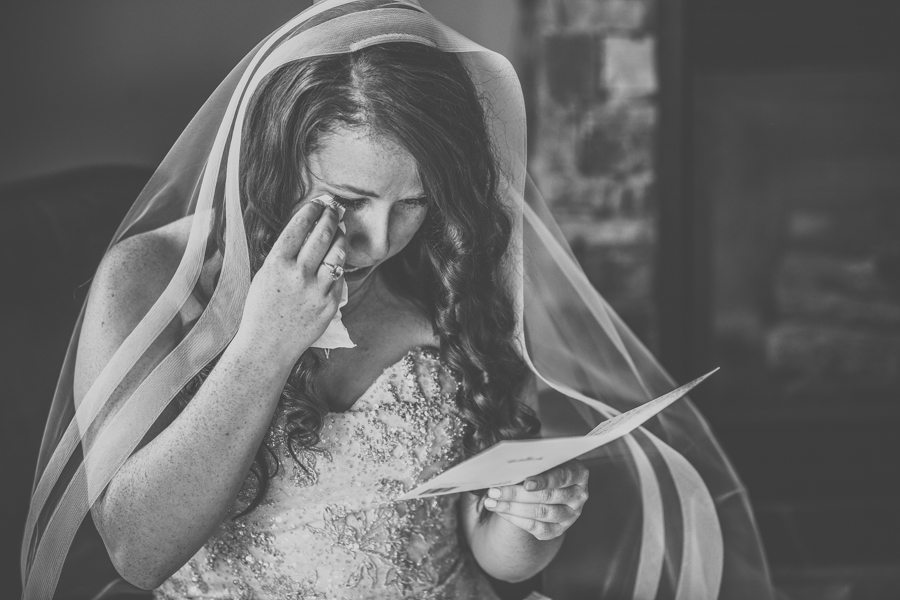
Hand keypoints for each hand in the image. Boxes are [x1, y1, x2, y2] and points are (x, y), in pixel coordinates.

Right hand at [236, 196, 346, 363]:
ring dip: (340, 237)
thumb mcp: (262, 276)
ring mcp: (315, 290)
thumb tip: (302, 231)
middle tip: (334, 209)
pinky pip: (339, 278)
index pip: (298, 227)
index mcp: (276, 264)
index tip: (318, 203)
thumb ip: (282, 255)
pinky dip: (338, 266)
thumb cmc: (260, 311)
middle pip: (321, 235)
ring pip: (336, 254)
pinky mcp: (329, 304)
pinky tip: (336, 259)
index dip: (311, 211)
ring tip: (340, 230)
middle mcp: (298, 274)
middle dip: (330, 217)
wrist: (266, 346)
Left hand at [482, 459, 588, 540]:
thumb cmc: (542, 467)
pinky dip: (516, 520)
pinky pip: (538, 529)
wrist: (544, 487)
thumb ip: (531, 462)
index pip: (562, 477)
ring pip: (541, 514)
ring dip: (512, 508)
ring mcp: (571, 515)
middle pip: (547, 497)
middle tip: (494, 491)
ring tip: (492, 502)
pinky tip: (501, 511)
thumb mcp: (542, 460)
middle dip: (517, 494)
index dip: (544, 480)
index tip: (526, 483)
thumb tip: (508, 466)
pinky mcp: (559, 530)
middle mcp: (578, 495)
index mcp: (578, 473)